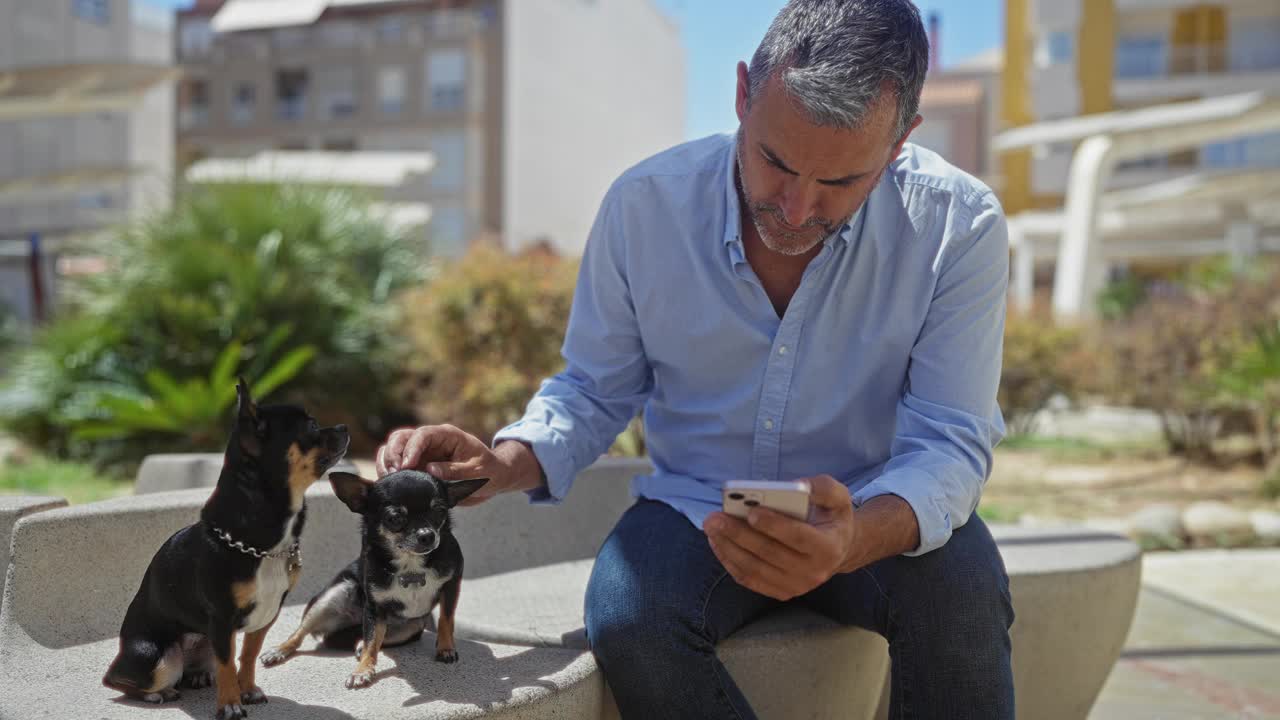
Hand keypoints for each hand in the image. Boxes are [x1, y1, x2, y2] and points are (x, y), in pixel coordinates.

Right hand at [375, 425, 508, 505]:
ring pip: (394, 449)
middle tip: (394, 474)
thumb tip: (429, 470)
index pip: (422, 435)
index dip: (411, 449)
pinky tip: (389, 484)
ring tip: (389, 480)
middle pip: (401, 438)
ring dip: (387, 462)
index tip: (405, 466)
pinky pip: (397, 465)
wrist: (493, 478)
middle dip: (393, 454)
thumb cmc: (488, 470)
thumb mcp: (476, 471)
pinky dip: (388, 472)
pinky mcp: (418, 467)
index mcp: (446, 435)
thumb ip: (454, 470)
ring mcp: (422, 454)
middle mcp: (431, 441)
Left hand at [704, 474, 859, 600]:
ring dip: (728, 548)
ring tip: (711, 528)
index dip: (775, 526)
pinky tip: (717, 542)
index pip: (799, 538)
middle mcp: (814, 572)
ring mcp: (796, 586)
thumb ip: (822, 487)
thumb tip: (797, 486)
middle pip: (770, 553)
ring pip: (755, 568)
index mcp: (829, 547)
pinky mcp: (780, 592)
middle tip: (715, 517)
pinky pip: (749, 579)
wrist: (839, 549)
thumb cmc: (832, 517)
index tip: (752, 512)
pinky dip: (730, 561)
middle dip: (739, 534)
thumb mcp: (838, 496)